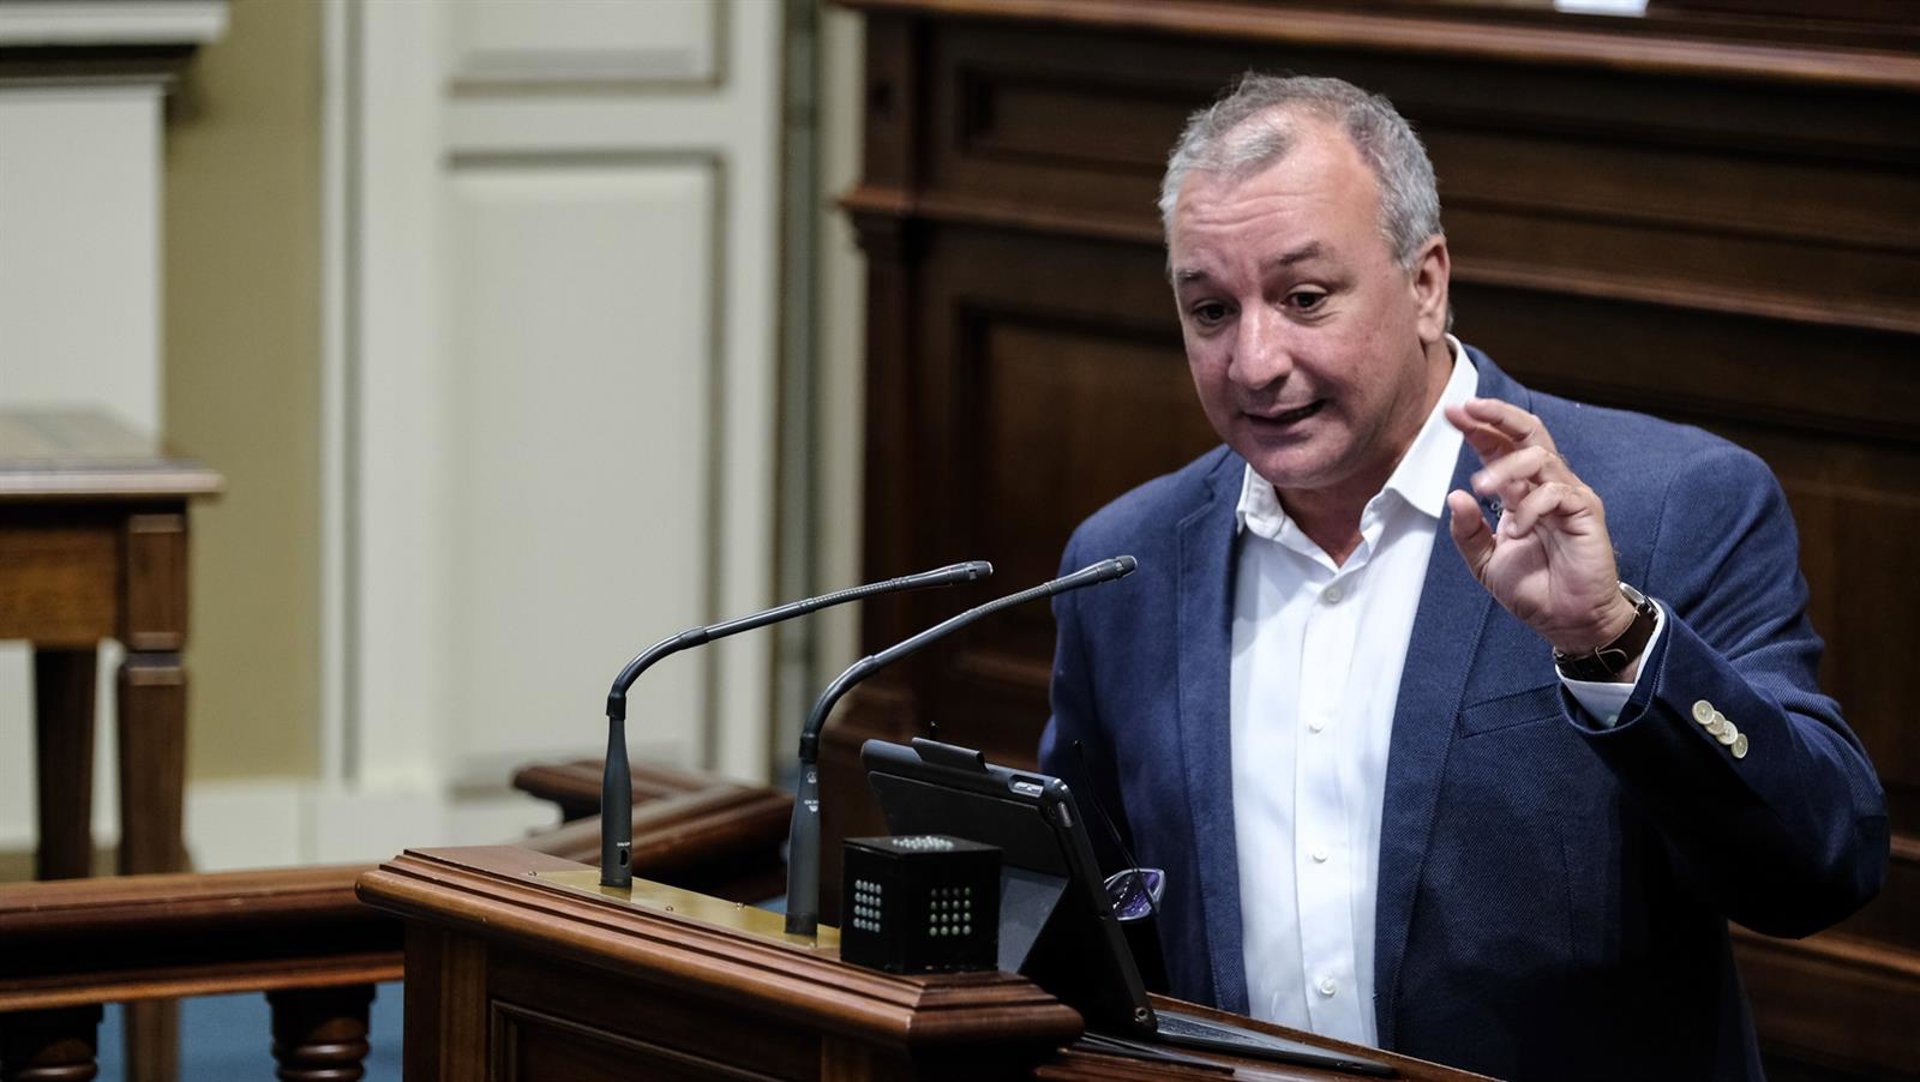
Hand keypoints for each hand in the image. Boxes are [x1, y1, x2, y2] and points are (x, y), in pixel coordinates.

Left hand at [1443, 398, 1637, 658]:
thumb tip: (1454, 496)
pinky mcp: (1586, 512)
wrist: (1568, 622)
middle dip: (1498, 416)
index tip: (1451, 414)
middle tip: (1468, 409)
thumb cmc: (1535, 590)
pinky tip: (1517, 529)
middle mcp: (1546, 486)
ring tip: (1481, 487)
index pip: (1501, 448)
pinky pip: (1556, 493)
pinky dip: (1531, 506)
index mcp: (1522, 493)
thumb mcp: (1486, 562)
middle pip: (1528, 433)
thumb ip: (1468, 532)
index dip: (1479, 428)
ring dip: (1505, 466)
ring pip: (1540, 456)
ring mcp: (1568, 496)